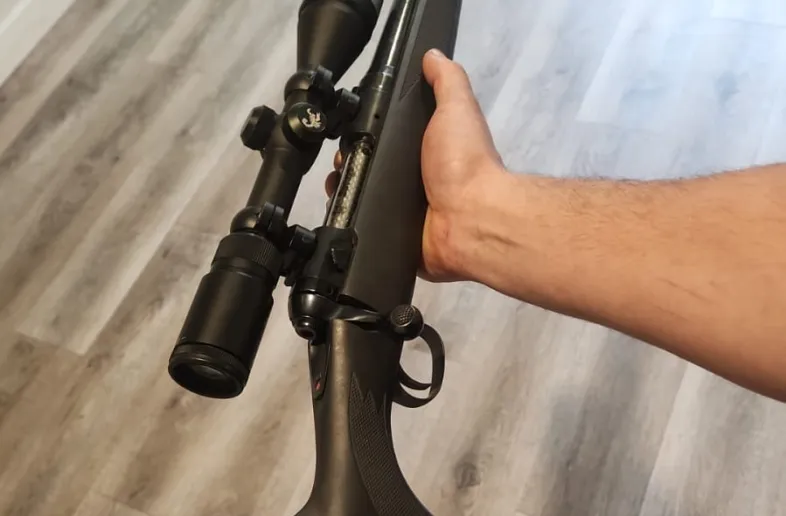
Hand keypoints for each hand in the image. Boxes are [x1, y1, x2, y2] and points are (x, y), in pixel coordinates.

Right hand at [326, 49, 505, 281]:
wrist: (471, 217)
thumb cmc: (464, 162)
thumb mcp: (457, 108)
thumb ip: (446, 80)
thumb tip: (432, 55)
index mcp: (427, 153)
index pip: (387, 139)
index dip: (365, 133)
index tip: (345, 129)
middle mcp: (417, 183)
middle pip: (372, 170)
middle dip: (349, 164)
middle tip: (335, 162)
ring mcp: (407, 214)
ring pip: (365, 200)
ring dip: (345, 194)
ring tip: (330, 188)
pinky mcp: (399, 241)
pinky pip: (370, 232)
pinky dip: (354, 226)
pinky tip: (339, 217)